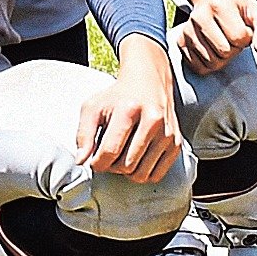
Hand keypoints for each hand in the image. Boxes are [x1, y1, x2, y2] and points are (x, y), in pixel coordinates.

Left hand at [78, 48, 183, 182]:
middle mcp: (152, 121)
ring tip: (122, 156)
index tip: (95, 159)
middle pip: (126, 165)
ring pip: (141, 174)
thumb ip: (83, 134)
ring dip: (127, 172)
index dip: (97, 162)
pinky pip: (156, 175)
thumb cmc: (119, 95)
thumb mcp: (93, 107)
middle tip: (109, 154)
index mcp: (129, 110)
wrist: (148, 80)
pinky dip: (143, 173)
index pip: (110, 152)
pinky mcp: (175, 143)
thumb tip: (81, 160)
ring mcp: (166, 133)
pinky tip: (137, 159)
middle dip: (112, 166)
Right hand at [176, 0, 256, 75]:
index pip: (239, 38)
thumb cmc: (240, 9)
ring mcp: (187, 30)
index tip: (244, 29)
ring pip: (211, 62)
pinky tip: (213, 49)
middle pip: (224, 52)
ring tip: (224, 41)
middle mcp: (199, 16)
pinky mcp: (180, 42)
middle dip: (234, 49)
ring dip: (222, 58)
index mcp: (219, 5)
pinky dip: (209, 64)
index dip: (247, 38)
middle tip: (233, 37)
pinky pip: (197, 67)